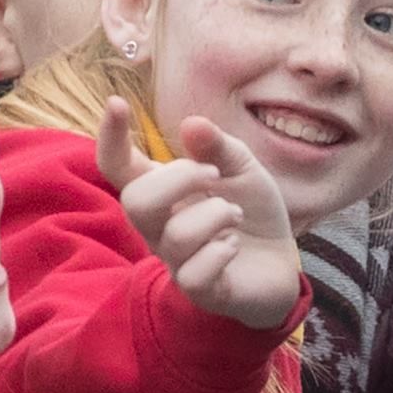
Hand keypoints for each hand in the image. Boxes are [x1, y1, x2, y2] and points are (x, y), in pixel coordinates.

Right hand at [99, 100, 302, 331]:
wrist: (281, 263)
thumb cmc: (251, 212)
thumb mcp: (242, 168)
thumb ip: (219, 147)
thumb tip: (192, 124)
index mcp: (162, 191)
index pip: (118, 167)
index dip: (111, 137)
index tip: (117, 102)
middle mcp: (158, 226)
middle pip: (135, 201)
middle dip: (181, 178)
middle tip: (215, 176)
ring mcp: (175, 260)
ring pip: (175, 235)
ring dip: (216, 215)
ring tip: (236, 214)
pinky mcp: (199, 290)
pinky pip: (194, 274)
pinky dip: (221, 252)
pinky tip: (233, 246)